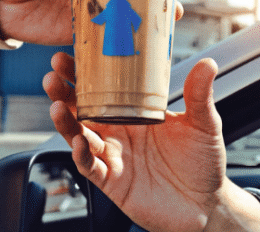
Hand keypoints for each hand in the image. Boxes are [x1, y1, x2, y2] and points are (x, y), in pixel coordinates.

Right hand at [43, 54, 259, 231]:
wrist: (206, 204)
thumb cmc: (201, 162)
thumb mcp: (203, 123)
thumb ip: (199, 95)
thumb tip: (206, 64)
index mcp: (133, 113)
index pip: (102, 89)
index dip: (83, 74)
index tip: (69, 56)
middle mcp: (118, 133)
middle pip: (81, 110)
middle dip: (63, 94)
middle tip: (53, 77)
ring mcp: (113, 157)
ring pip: (79, 137)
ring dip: (65, 122)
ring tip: (56, 106)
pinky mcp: (113, 182)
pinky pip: (91, 168)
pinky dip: (82, 156)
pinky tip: (79, 143)